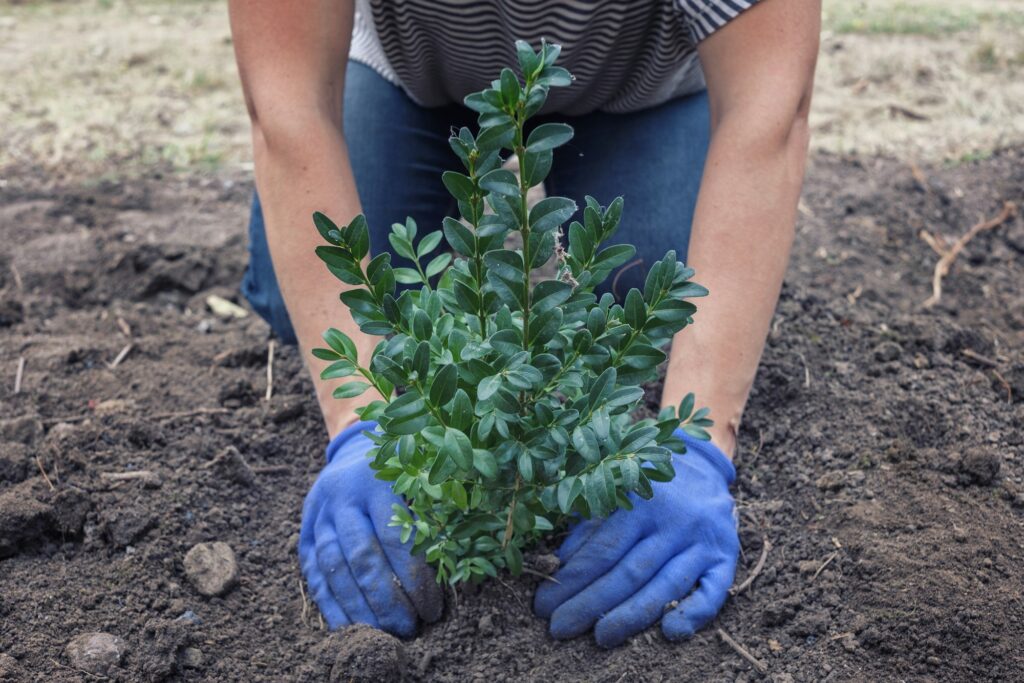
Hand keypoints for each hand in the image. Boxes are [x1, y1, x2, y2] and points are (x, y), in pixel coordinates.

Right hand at [299, 421, 443, 635]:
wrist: (357, 451)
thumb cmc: (403, 471)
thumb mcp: (421, 479)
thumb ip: (435, 514)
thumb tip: (459, 567)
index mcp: (377, 480)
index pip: (395, 538)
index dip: (414, 579)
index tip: (432, 609)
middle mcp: (342, 496)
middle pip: (361, 557)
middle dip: (386, 599)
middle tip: (408, 629)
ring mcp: (318, 514)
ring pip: (333, 567)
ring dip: (358, 607)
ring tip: (382, 634)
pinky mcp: (304, 531)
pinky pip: (312, 572)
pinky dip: (329, 604)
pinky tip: (348, 628)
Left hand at [534, 433, 737, 647]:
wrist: (702, 463)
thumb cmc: (646, 482)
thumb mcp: (615, 492)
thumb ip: (590, 526)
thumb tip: (561, 564)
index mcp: (641, 500)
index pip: (603, 550)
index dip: (572, 581)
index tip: (545, 606)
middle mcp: (675, 521)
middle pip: (629, 572)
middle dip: (591, 604)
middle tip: (561, 627)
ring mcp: (703, 540)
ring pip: (666, 586)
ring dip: (631, 616)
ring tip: (601, 637)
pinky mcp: (726, 557)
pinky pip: (713, 591)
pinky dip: (694, 614)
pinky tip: (670, 632)